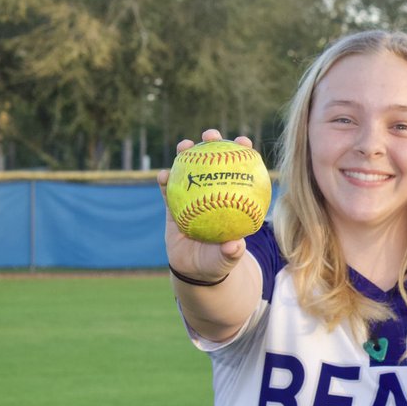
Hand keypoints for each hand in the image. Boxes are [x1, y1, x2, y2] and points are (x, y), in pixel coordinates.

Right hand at [158, 129, 253, 282]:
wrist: (194, 270)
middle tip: (210, 135)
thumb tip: (235, 246)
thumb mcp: (225, 259)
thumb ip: (230, 252)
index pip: (240, 171)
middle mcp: (213, 192)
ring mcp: (192, 196)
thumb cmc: (216, 263)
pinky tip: (163, 175)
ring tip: (184, 145)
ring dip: (186, 154)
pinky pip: (168, 190)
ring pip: (188, 170)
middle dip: (213, 142)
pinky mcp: (174, 205)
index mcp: (231, 198)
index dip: (243, 154)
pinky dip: (165, 181)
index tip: (244, 142)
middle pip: (213, 161)